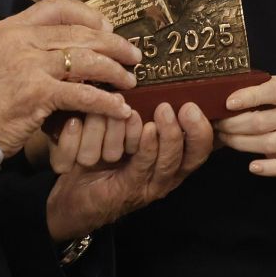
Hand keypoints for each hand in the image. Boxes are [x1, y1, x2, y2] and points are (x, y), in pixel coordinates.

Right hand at [0, 0, 138, 156]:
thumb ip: (26, 48)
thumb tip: (63, 47)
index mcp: (10, 28)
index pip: (58, 6)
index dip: (89, 15)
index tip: (108, 28)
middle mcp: (19, 39)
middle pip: (80, 33)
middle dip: (113, 44)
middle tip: (133, 55)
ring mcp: (28, 65)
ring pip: (87, 60)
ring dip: (114, 70)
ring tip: (130, 80)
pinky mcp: (36, 93)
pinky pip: (82, 93)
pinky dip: (106, 101)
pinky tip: (119, 108)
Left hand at [45, 102, 214, 240]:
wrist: (74, 194)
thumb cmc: (102, 158)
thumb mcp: (126, 134)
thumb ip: (144, 115)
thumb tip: (156, 82)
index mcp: (171, 161)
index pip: (199, 149)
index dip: (201, 130)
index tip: (193, 106)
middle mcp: (164, 176)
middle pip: (189, 158)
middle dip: (186, 131)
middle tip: (179, 107)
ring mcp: (147, 186)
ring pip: (165, 163)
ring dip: (164, 135)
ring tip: (157, 111)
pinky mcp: (127, 190)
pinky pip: (139, 168)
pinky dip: (144, 147)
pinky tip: (143, 129)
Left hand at [213, 75, 275, 176]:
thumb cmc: (268, 109)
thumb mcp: (260, 94)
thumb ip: (243, 92)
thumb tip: (211, 96)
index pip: (273, 90)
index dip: (250, 97)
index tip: (228, 104)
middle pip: (263, 121)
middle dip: (234, 125)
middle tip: (217, 125)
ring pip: (270, 143)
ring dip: (242, 144)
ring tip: (226, 140)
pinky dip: (270, 168)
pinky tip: (253, 167)